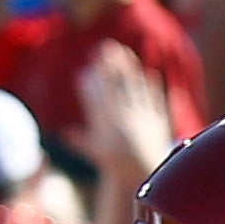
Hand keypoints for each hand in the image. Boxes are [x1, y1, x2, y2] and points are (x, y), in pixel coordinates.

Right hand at [79, 43, 175, 188]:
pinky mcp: (159, 123)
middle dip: (116, 67)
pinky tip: (151, 75)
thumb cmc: (117, 165)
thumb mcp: (97, 153)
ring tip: (128, 55)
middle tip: (111, 48)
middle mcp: (129, 120)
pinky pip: (157, 102)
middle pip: (122, 87)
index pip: (105, 94)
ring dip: (134, 71)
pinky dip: (154, 88)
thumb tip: (64, 134)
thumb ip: (80, 142)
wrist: (142, 175)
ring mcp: (145, 120)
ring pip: (139, 91)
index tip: (97, 60)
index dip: (101, 76)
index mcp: (113, 124)